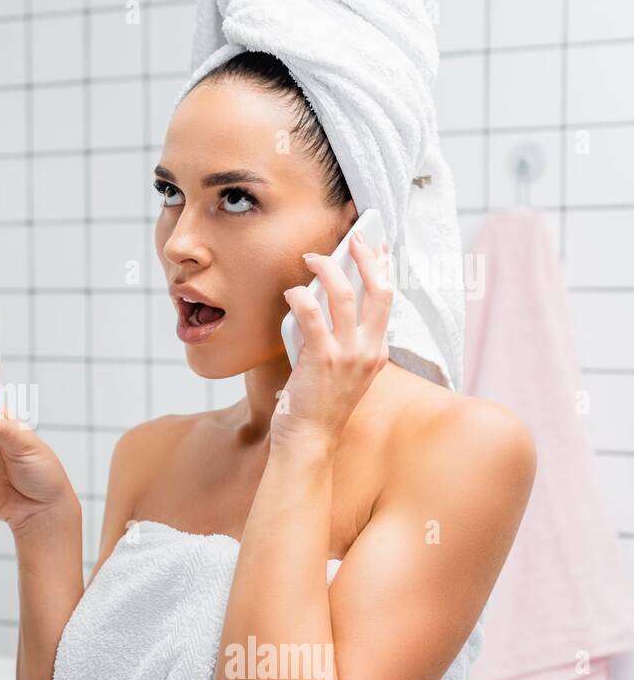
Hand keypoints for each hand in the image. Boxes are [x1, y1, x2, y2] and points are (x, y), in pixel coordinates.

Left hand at [275, 231, 393, 446]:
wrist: (309, 441)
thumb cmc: (317, 407)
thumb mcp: (341, 371)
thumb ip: (340, 341)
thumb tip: (322, 303)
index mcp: (377, 353)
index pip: (386, 301)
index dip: (382, 270)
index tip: (377, 248)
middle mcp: (369, 351)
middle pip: (379, 291)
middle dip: (366, 258)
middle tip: (354, 238)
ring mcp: (348, 355)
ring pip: (345, 295)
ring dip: (327, 269)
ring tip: (311, 257)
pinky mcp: (322, 359)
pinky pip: (312, 315)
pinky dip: (300, 296)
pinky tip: (292, 291)